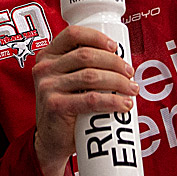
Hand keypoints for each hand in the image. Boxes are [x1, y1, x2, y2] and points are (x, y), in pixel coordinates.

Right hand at [31, 25, 137, 175]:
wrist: (51, 140)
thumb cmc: (66, 107)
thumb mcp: (67, 81)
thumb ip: (83, 67)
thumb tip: (122, 61)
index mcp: (48, 55)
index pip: (73, 34)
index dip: (97, 37)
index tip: (116, 46)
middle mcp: (45, 68)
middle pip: (86, 55)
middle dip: (114, 62)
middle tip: (130, 73)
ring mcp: (48, 86)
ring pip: (92, 76)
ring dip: (118, 82)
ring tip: (131, 89)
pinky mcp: (55, 106)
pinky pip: (90, 99)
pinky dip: (112, 101)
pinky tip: (124, 104)